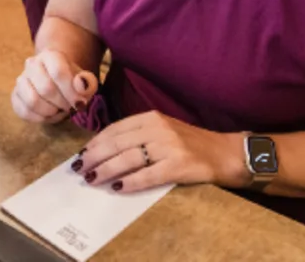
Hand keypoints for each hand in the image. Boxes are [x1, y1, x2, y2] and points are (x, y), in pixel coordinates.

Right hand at [11, 50, 97, 123]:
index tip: (80, 104)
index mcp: (51, 55)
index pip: (58, 72)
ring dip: (50, 112)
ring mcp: (21, 80)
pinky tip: (49, 116)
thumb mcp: (84, 79)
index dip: (70, 91)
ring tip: (59, 111)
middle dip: (62, 103)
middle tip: (70, 108)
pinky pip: (24, 111)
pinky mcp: (15, 96)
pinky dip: (39, 118)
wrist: (54, 78)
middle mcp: (32, 64)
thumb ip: (87, 83)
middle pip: (46, 88)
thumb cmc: (71, 80)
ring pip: (33, 101)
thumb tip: (81, 88)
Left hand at [74, 110, 242, 193]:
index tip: (82, 153)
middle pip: (117, 143)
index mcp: (152, 117)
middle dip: (94, 156)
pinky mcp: (178, 165)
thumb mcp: (163, 130)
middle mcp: (158, 128)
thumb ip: (139, 135)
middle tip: (80, 168)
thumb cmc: (190, 144)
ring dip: (106, 170)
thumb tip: (105, 149)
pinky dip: (129, 182)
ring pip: (128, 158)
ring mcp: (169, 146)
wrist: (225, 153)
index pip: (116, 129)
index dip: (96, 142)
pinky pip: (147, 175)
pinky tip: (117, 188)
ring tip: (92, 179)